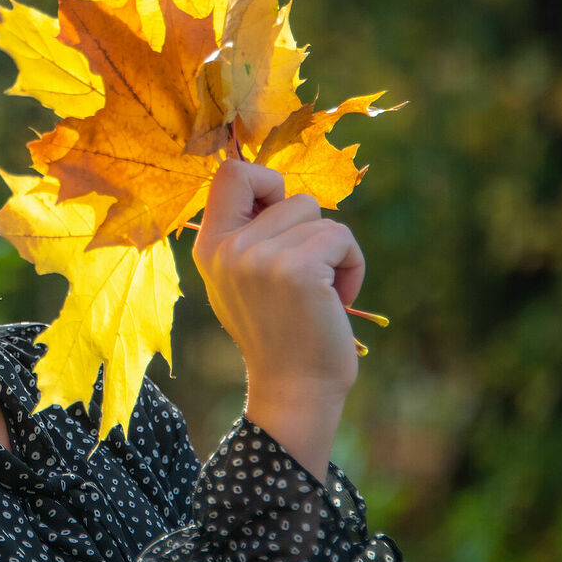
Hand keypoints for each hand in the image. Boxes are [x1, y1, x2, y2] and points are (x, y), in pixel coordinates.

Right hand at [192, 160, 364, 478]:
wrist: (293, 389)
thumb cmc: (278, 333)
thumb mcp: (242, 279)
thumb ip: (248, 235)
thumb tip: (275, 186)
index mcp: (208, 246)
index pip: (231, 172)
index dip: (266, 183)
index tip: (279, 221)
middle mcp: (226, 248)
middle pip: (288, 192)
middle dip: (309, 227)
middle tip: (303, 270)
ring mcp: (257, 257)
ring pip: (318, 215)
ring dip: (333, 250)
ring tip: (320, 291)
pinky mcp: (295, 268)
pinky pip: (341, 237)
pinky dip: (352, 265)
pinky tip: (337, 298)